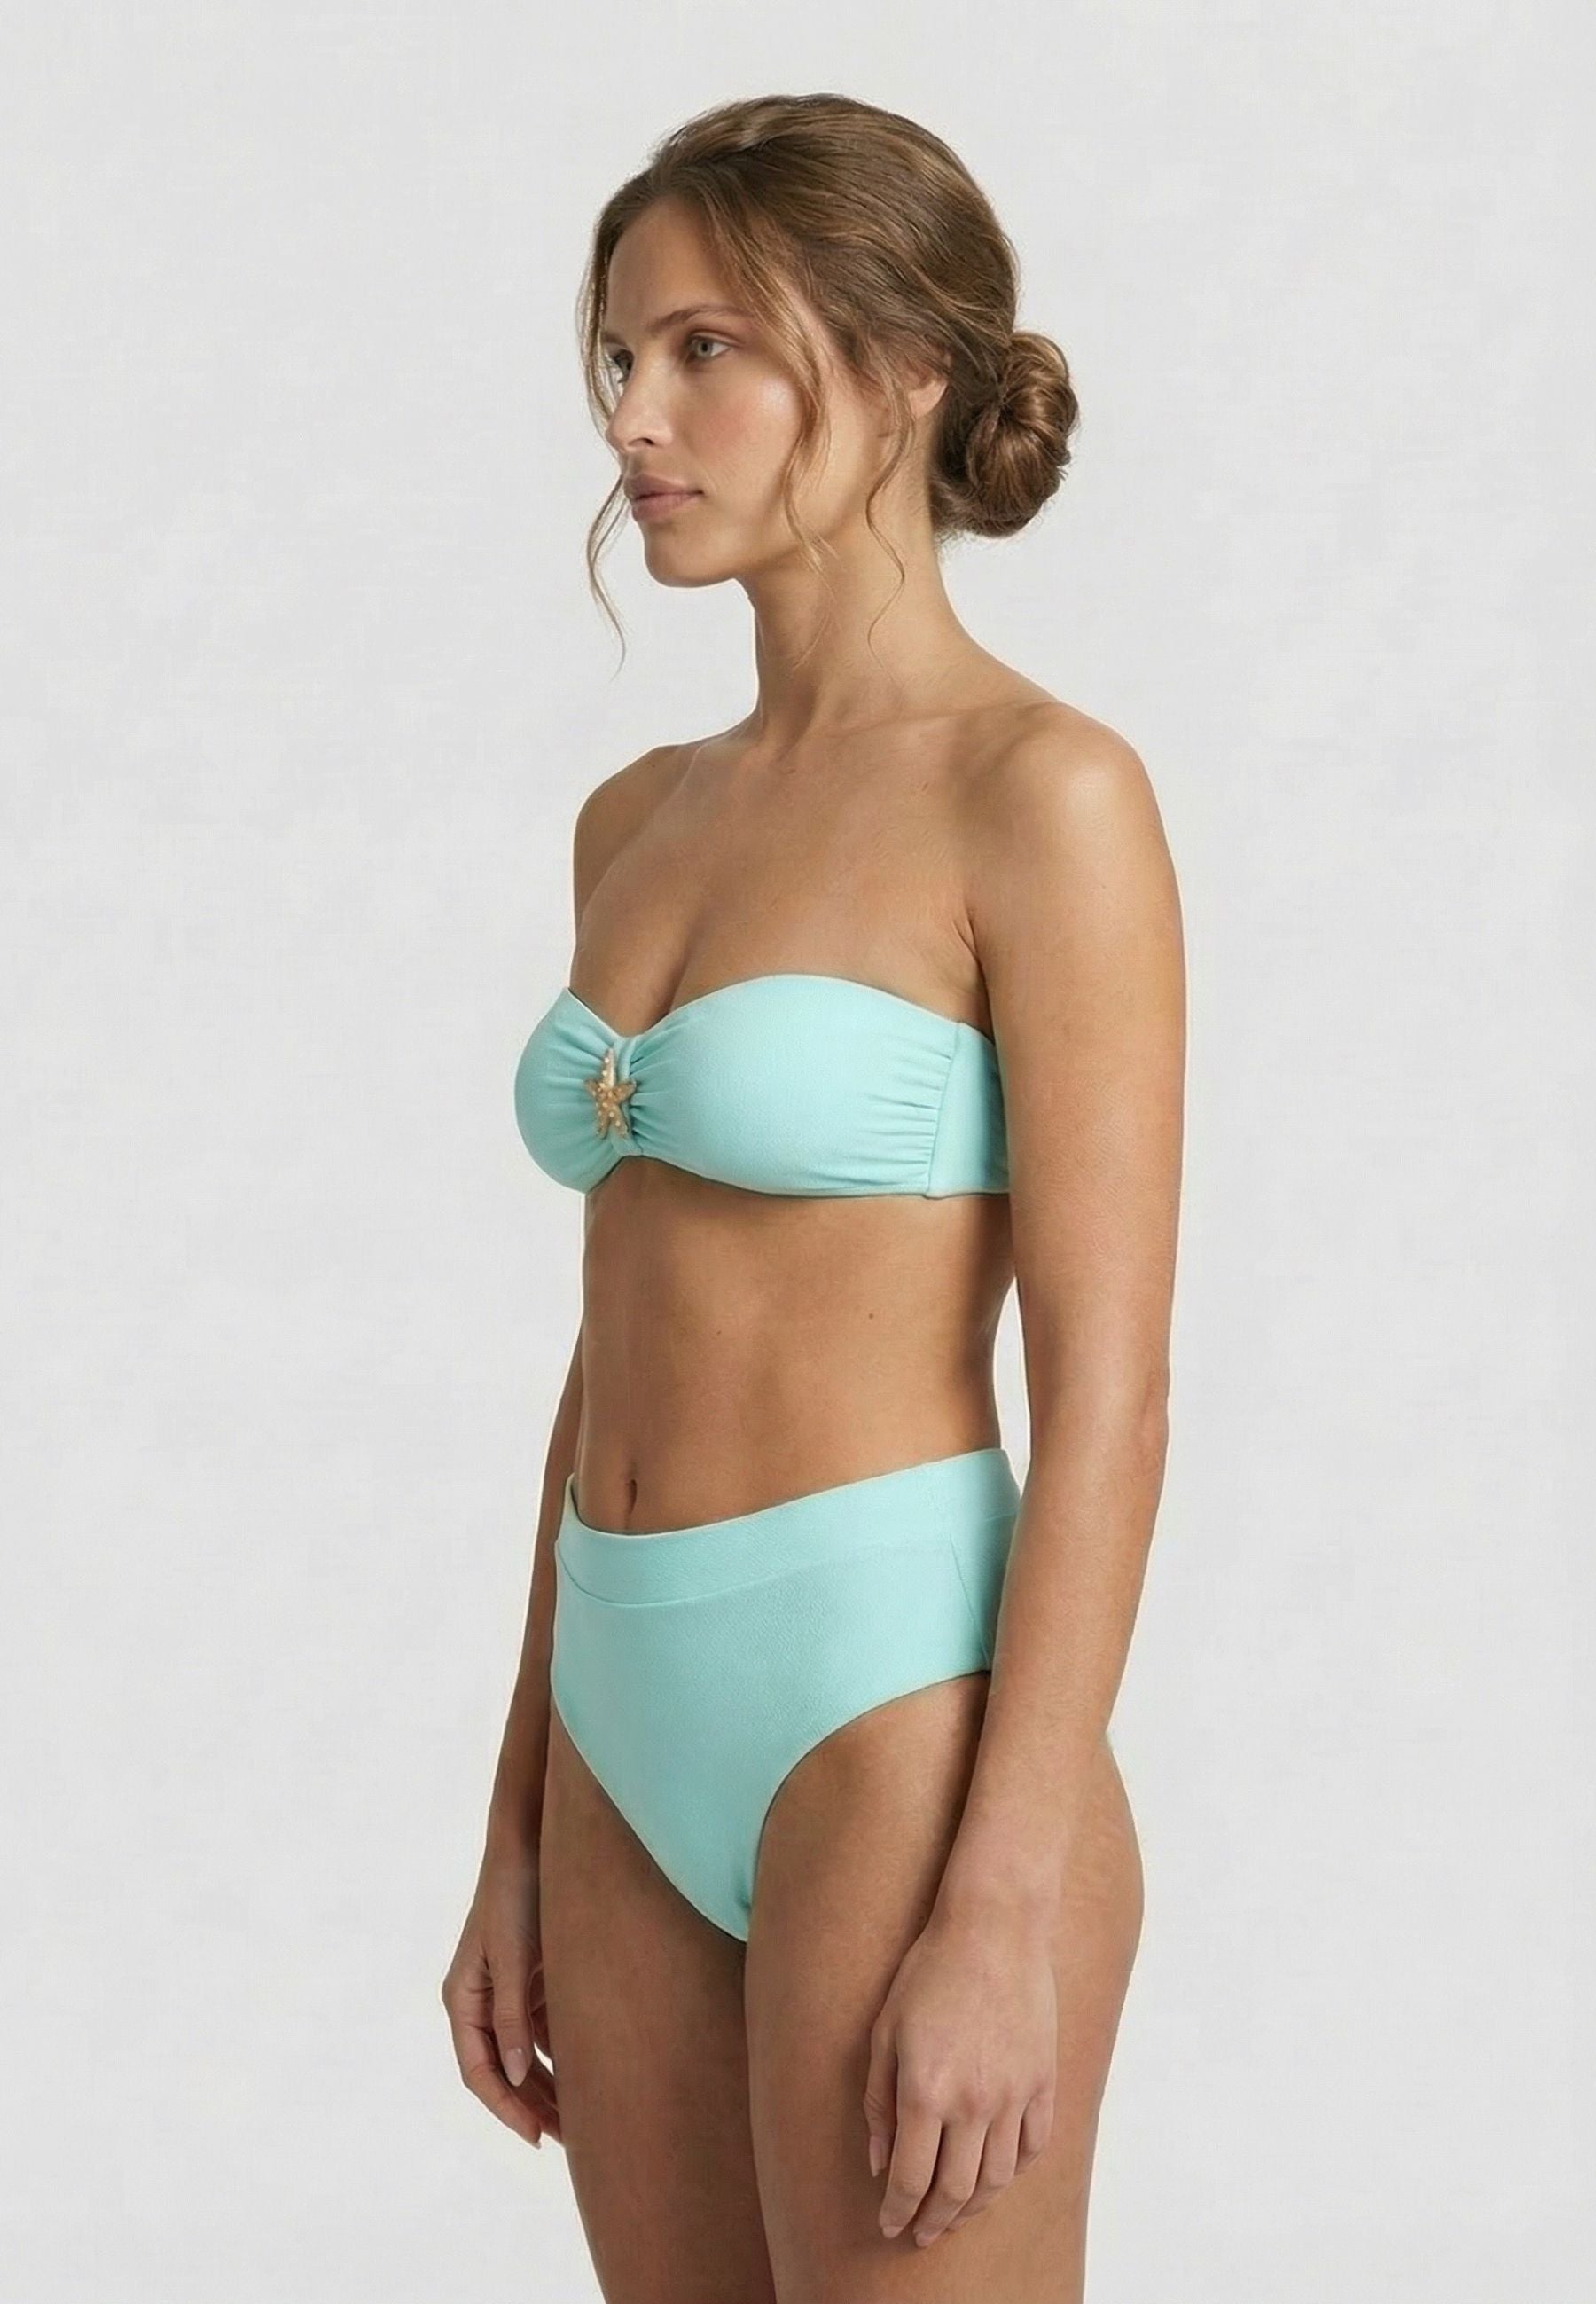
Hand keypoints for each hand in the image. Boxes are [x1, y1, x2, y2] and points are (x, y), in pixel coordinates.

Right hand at [441, 1835, 561, 2148]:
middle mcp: (481, 2000)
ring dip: (549, 2085)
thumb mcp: (513, 1957)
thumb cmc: (515, 1893)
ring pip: (525, 2054)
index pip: (480, 2071)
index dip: (506, 2108)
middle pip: (504, 2070)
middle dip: (533, 2105)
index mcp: (463, 1998)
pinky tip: (588, 2074)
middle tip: (570, 2140)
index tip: (536, 2136)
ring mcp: (507, 1990)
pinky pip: (544, 2030)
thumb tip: (515, 2077)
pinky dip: (561, 2053)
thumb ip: (512, 2017)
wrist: (533, 1841)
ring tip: (582, 2118)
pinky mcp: (532, 1978)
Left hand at [863, 1903, 1055, 2246]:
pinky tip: (996, 2176)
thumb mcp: (885, 2031)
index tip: (889, 2227)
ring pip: (998, 2179)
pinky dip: (1014, 2171)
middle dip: (934, 2222)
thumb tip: (879, 2163)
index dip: (897, 2211)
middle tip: (920, 2235)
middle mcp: (973, 2103)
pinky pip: (1033, 2146)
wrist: (994, 1928)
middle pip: (955, 2191)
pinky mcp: (1043, 2081)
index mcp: (925, 2091)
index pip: (910, 2178)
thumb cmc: (930, 1972)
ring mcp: (1014, 2095)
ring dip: (974, 2208)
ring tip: (955, 2215)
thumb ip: (878, 2102)